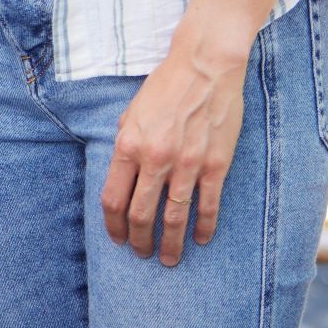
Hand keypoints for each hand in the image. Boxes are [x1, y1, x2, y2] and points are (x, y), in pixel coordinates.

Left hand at [100, 25, 251, 265]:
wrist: (204, 67)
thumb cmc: (164, 87)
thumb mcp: (131, 113)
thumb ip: (125, 146)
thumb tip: (122, 176)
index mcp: (129, 146)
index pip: (113, 199)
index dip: (112, 225)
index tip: (116, 238)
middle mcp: (155, 160)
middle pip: (140, 215)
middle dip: (139, 241)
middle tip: (141, 254)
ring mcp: (187, 165)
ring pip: (174, 219)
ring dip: (170, 245)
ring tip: (168, 260)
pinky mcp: (215, 166)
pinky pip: (208, 207)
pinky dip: (203, 228)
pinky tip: (200, 240)